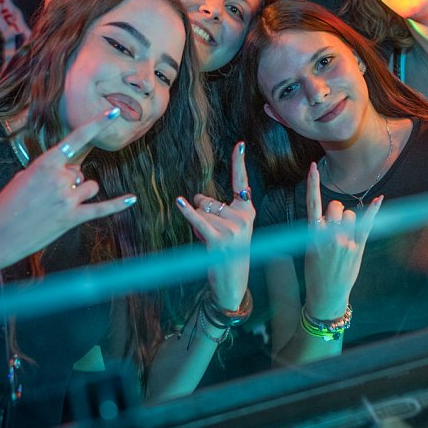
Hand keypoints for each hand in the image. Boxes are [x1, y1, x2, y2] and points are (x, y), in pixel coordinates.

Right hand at [0, 108, 137, 279]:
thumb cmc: (7, 204)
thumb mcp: (24, 177)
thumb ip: (49, 171)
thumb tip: (70, 175)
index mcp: (45, 163)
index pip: (77, 139)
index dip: (97, 124)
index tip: (113, 112)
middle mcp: (59, 178)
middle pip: (79, 171)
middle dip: (68, 180)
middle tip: (45, 196)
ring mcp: (67, 199)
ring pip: (90, 186)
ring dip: (80, 193)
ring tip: (57, 205)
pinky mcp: (72, 218)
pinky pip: (101, 209)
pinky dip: (117, 204)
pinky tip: (132, 198)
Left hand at [175, 142, 255, 310]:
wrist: (233, 283)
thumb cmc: (226, 253)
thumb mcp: (228, 228)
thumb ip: (215, 209)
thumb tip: (195, 199)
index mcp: (247, 211)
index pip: (241, 183)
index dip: (239, 162)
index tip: (240, 143)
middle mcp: (243, 217)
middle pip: (208, 201)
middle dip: (201, 214)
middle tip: (213, 236)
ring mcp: (232, 228)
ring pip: (201, 212)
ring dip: (196, 225)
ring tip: (209, 244)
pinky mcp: (219, 239)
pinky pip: (198, 221)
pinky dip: (187, 212)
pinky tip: (179, 202)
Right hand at [303, 163, 380, 317]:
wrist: (326, 294)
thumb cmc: (316, 271)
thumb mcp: (309, 247)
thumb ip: (317, 228)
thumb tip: (329, 212)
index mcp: (313, 234)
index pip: (312, 203)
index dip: (312, 184)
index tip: (313, 166)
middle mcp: (329, 235)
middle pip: (336, 206)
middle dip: (336, 211)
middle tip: (334, 227)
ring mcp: (345, 241)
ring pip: (351, 214)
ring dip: (349, 221)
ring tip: (344, 239)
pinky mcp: (358, 247)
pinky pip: (367, 224)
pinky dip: (374, 211)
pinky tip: (380, 200)